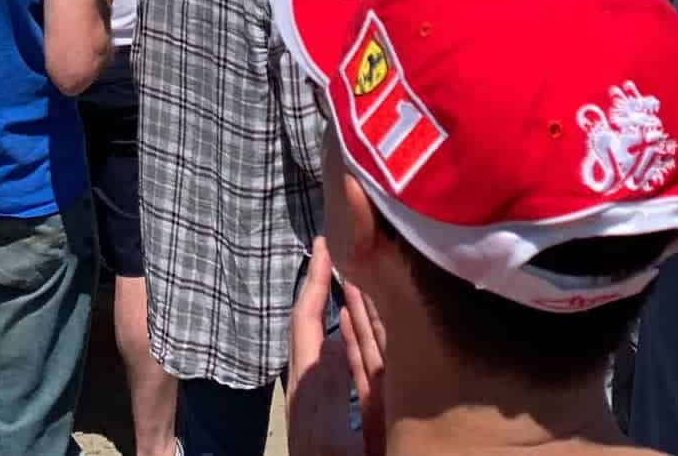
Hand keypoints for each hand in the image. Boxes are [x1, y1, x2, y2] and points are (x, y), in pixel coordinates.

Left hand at [287, 238, 384, 455]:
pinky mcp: (349, 416)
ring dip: (351, 309)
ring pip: (341, 343)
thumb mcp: (325, 433)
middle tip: (347, 245)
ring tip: (363, 274)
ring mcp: (333, 400)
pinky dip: (360, 340)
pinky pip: (356, 367)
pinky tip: (369, 332)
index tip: (324, 243)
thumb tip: (339, 340)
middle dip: (332, 288)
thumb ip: (328, 387)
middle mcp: (319, 386)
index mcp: (309, 386)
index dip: (314, 283)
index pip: (309, 323)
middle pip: (324, 327)